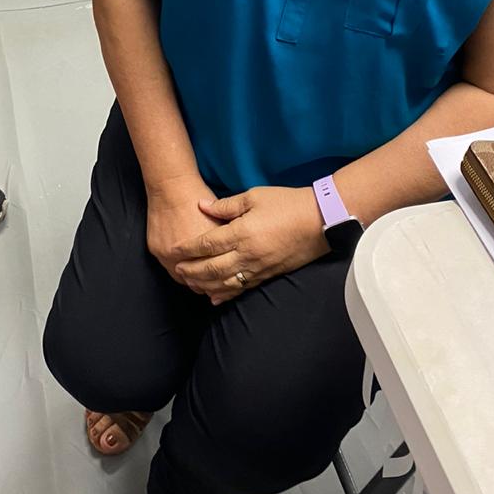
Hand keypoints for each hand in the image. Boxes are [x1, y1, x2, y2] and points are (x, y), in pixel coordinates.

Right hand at [145, 174, 225, 281]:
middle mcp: (183, 256)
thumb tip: (236, 257)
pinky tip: (183, 266)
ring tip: (197, 277)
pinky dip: (176, 267)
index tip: (223, 283)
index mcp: (204, 250)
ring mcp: (166, 254)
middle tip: (211, 285)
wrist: (171, 185)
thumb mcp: (220, 220)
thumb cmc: (198, 199)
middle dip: (204, 284)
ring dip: (189, 277)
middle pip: (196, 283)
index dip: (219, 283)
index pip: (212, 279)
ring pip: (180, 277)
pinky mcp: (155, 249)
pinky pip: (167, 265)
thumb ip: (226, 243)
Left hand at [173, 186, 328, 304]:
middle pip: (212, 268)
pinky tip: (214, 297)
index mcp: (242, 233)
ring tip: (190, 284)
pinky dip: (226, 294)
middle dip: (191, 270)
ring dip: (205, 285)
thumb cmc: (287, 203)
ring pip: (225, 283)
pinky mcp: (268, 275)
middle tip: (177, 270)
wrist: (319, 221)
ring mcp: (258, 268)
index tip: (174, 250)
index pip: (207, 244)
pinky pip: (242, 288)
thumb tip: (202, 206)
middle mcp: (247, 255)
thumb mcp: (254, 196)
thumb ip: (227, 205)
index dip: (188, 248)